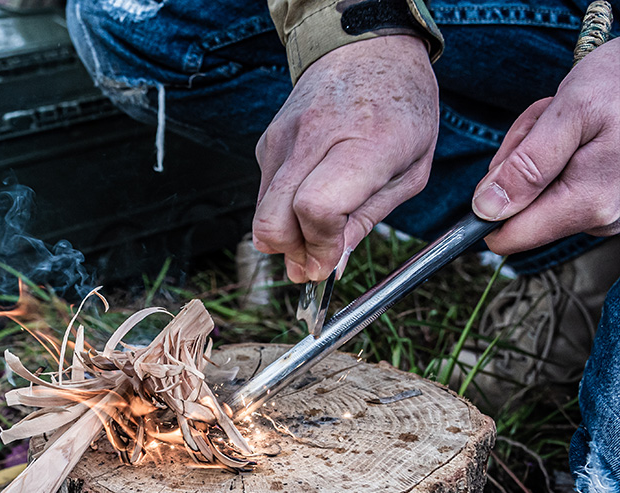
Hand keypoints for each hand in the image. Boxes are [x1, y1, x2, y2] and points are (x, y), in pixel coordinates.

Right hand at [254, 35, 438, 282]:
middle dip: (291, 254)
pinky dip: (281, 211)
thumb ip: (367, 221)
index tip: (328, 264)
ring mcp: (283, 139)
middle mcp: (314, 138)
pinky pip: (264, 195)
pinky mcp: (267, 142)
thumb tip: (330, 265)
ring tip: (314, 234)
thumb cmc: (400, 106)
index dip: (318, 247)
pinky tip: (307, 201)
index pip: (317, 209)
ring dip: (285, 236)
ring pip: (262, 214)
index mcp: (365, 144)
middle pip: (274, 220)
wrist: (365, 47)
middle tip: (312, 264)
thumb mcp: (410, 170)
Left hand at [472, 38, 619, 253]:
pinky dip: (557, 155)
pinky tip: (580, 130)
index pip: (509, 236)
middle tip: (547, 126)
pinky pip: (561, 185)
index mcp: (587, 202)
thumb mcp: (569, 114)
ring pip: (538, 194)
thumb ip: (525, 166)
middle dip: (519, 165)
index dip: (490, 204)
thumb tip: (486, 209)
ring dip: (538, 155)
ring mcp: (607, 211)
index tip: (506, 163)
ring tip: (568, 122)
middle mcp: (600, 218)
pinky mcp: (609, 199)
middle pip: (521, 210)